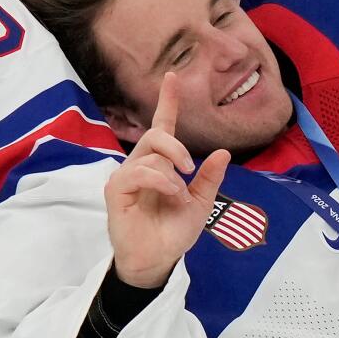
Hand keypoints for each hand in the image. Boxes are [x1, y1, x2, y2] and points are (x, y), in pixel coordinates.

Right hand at [107, 72, 231, 289]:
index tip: (172, 77)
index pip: (163, 127)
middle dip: (176, 146)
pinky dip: (160, 181)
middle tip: (190, 168)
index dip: (168, 102)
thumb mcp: (201, 203)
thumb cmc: (174, 232)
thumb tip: (222, 152)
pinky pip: (138, 172)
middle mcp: (141, 165)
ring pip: (149, 153)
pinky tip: (171, 194)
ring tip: (179, 194)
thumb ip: (210, 178)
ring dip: (171, 172)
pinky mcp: (116, 191)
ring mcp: (126, 177)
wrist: (159, 260)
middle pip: (155, 134)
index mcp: (161, 164)